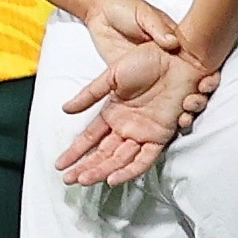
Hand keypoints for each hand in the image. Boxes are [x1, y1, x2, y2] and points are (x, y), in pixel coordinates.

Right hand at [56, 50, 213, 185]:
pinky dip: (129, 170)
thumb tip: (65, 110)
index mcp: (113, 113)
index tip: (60, 165)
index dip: (75, 152)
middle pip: (103, 153)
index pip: (90, 138)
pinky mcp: (160, 135)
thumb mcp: (112, 75)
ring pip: (120, 160)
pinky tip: (113, 178)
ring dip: (102, 171)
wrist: (177, 57)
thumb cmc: (148, 60)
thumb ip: (89, 95)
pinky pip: (144, 159)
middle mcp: (127, 126)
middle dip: (85, 167)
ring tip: (84, 180)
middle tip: (68, 179)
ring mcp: (143, 132)